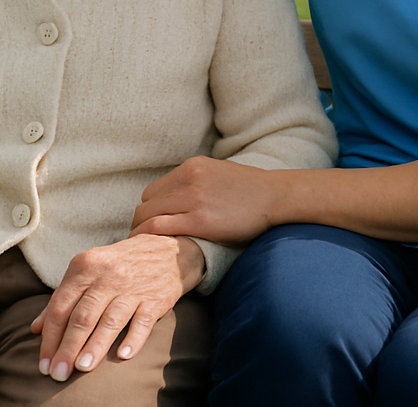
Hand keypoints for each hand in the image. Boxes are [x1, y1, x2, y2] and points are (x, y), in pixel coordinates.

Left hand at [31, 234, 203, 381]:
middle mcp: (107, 275)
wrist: (165, 250)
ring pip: (110, 320)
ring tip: (82, 368)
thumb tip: (36, 328)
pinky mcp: (155, 299)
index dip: (50, 337)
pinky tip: (123, 356)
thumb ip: (62, 297)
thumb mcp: (87, 271)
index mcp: (85, 266)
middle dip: (67, 348)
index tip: (44, 363)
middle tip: (58, 374)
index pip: (61, 306)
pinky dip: (133, 339)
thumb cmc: (118, 265)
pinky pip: (143, 321)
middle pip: (82, 316)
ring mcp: (132, 287)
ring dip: (95, 346)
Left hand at [131, 157, 279, 245]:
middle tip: (143, 241)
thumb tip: (176, 199)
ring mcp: (194, 199)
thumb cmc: (250, 190)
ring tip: (143, 249)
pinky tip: (152, 250)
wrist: (275, 197)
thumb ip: (195, 181)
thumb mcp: (217, 173)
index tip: (151, 226)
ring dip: (142, 233)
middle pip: (147, 203)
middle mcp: (189, 179)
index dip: (150, 210)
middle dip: (142, 223)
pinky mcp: (200, 221)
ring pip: (150, 217)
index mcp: (192, 167)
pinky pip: (162, 228)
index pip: (154, 191)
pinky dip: (151, 239)